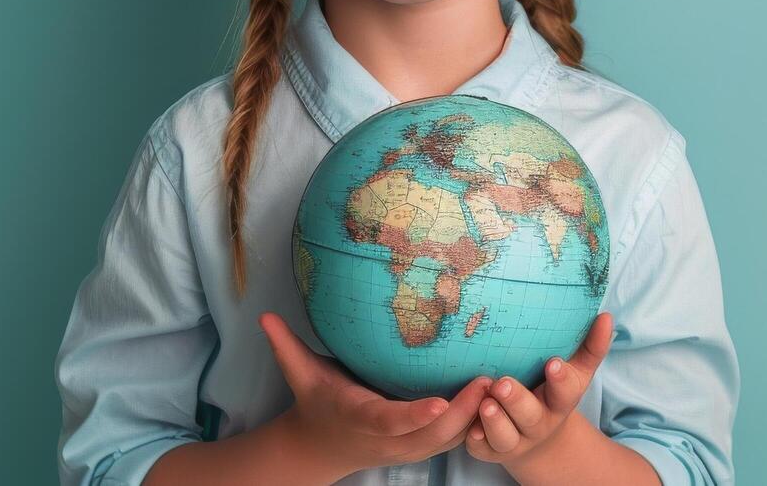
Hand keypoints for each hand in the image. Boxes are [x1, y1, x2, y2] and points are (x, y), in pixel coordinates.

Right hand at [259, 311, 493, 477]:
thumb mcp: (299, 375)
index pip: (389, 422)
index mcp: (360, 417)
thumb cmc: (315, 403)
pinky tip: (496, 399)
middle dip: (462, 413)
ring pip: (448, 442)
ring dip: (475, 418)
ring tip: (501, 385)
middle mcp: (387, 439)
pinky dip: (474, 424)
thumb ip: (285, 345)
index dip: (414, 416)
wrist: (320, 448)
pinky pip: (452, 440)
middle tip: (489, 380)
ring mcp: (406, 448)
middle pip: (431, 436)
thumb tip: (265, 317)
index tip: (439, 404)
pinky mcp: (420, 447)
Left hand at [464, 311, 614, 466]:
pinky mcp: (489, 449)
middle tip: (503, 383)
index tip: (554, 363)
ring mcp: (513, 439)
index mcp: (560, 402)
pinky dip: (475, 438)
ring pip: (504, 435)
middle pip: (529, 416)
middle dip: (516, 400)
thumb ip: (591, 347)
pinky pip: (480, 447)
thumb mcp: (576, 372)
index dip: (560, 380)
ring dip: (494, 420)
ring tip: (486, 402)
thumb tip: (606, 317)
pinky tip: (469, 425)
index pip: (565, 392)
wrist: (537, 439)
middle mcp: (538, 423)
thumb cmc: (553, 392)